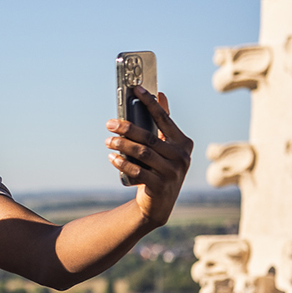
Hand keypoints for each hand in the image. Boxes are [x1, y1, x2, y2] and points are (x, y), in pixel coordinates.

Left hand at [106, 85, 192, 226]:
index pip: (164, 118)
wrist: (158, 204)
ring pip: (143, 154)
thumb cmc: (159, 169)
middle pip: (150, 137)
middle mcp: (182, 157)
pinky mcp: (161, 187)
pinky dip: (123, 164)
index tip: (135, 88)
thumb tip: (161, 94)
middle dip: (127, 128)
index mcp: (183, 143)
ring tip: (108, 141)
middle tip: (109, 123)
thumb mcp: (165, 147)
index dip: (150, 103)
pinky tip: (112, 158)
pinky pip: (139, 172)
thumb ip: (163, 124)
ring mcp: (173, 173)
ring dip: (122, 145)